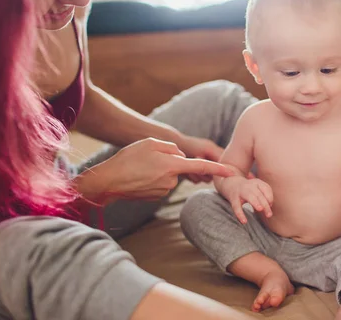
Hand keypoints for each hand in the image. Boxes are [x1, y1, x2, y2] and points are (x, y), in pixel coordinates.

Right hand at [77, 138, 232, 202]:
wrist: (107, 181)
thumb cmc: (127, 159)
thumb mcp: (150, 144)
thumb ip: (171, 148)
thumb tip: (181, 157)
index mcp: (172, 165)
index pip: (201, 166)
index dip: (218, 168)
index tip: (232, 172)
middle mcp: (171, 180)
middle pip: (180, 167)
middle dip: (171, 162)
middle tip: (148, 160)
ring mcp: (164, 190)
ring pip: (170, 175)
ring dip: (160, 170)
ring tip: (141, 168)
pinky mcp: (157, 196)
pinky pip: (162, 183)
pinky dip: (154, 178)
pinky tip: (140, 177)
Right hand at [220, 177, 273, 223]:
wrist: (231, 184)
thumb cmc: (249, 190)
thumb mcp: (257, 189)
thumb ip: (265, 196)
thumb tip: (269, 206)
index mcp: (257, 182)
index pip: (266, 188)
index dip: (269, 197)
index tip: (270, 205)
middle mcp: (249, 185)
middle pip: (259, 194)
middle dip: (265, 204)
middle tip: (269, 215)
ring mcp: (240, 191)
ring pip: (249, 196)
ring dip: (256, 202)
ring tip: (260, 209)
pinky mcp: (233, 198)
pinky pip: (236, 206)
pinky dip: (240, 214)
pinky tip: (244, 221)